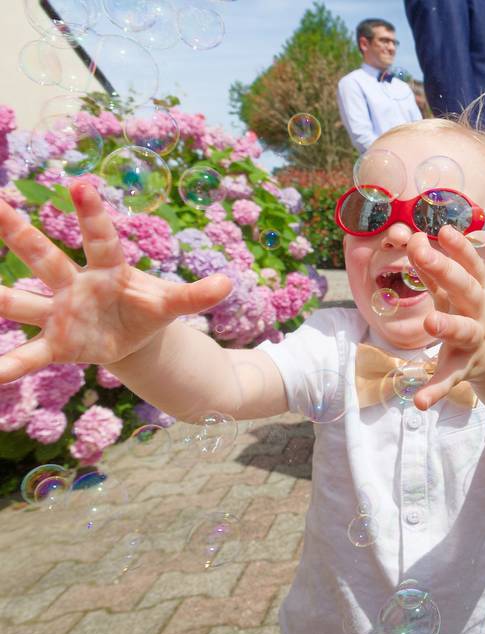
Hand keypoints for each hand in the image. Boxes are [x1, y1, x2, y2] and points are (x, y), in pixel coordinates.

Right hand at [0, 184, 232, 383]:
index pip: (100, 238)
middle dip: (18, 231)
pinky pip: (30, 355)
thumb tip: (228, 284)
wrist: (130, 337)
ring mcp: (60, 313)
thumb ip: (196, 295)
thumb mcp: (172, 303)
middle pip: (44, 256)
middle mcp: (75, 285)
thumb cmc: (147, 308)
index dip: (92, 213)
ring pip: (22, 303)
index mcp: (109, 269)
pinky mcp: (57, 344)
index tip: (81, 183)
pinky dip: (9, 366)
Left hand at [406, 226, 484, 409]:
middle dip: (446, 270)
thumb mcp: (457, 292)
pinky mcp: (466, 368)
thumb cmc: (473, 313)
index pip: (470, 264)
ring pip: (463, 331)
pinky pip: (450, 379)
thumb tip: (414, 238)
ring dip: (447, 325)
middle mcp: (480, 312)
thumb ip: (435, 269)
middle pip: (466, 289)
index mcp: (478, 290)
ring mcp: (475, 341)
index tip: (444, 229)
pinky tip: (419, 401)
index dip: (458, 246)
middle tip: (423, 252)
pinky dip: (435, 390)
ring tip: (429, 322)